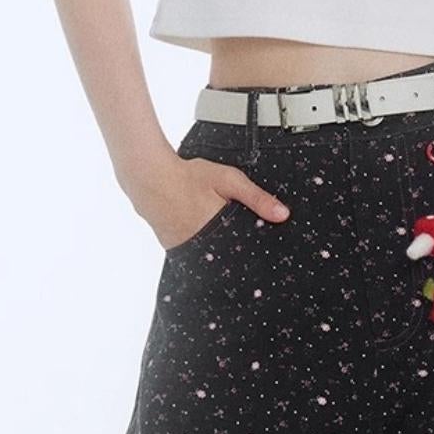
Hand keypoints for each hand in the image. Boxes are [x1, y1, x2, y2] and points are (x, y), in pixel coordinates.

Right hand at [143, 153, 289, 251]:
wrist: (150, 177)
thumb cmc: (188, 177)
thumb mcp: (229, 180)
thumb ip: (257, 198)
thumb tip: (282, 215)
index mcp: (221, 231)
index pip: (244, 252)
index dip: (253, 254)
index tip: (259, 254)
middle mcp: (203, 245)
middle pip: (227, 257)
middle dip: (235, 251)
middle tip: (234, 238)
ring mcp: (185, 249)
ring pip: (210, 257)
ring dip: (217, 250)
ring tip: (214, 233)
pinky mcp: (173, 248)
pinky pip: (193, 253)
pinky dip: (200, 246)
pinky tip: (199, 231)